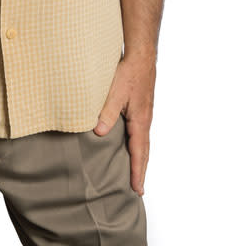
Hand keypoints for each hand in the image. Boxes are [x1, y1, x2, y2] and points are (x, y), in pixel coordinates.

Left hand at [93, 53, 155, 195]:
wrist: (141, 56)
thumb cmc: (129, 73)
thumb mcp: (115, 93)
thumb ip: (108, 112)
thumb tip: (100, 133)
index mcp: (140, 121)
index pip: (139, 152)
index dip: (137, 171)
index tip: (138, 188)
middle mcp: (144, 120)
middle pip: (144, 151)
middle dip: (140, 170)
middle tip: (138, 189)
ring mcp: (144, 114)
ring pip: (142, 141)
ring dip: (139, 158)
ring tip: (135, 171)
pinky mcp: (140, 108)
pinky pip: (139, 132)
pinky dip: (136, 144)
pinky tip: (130, 144)